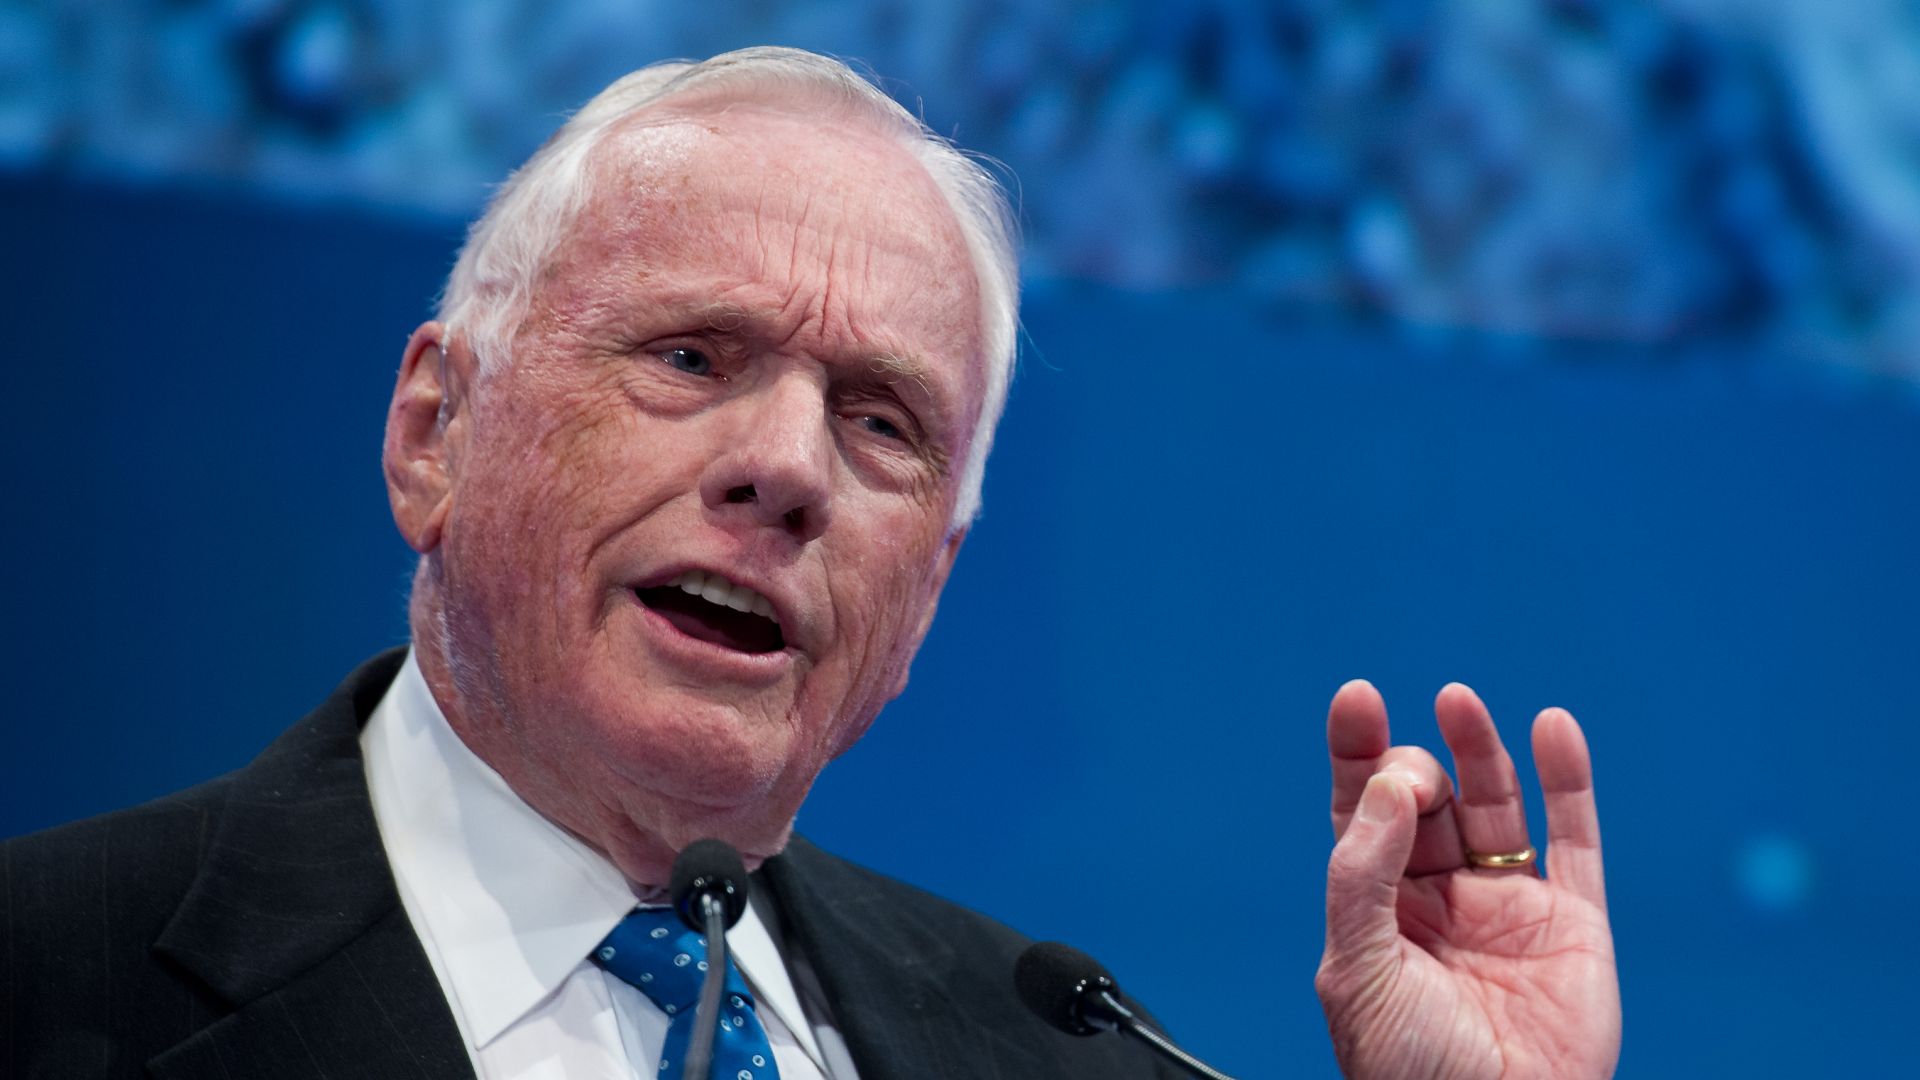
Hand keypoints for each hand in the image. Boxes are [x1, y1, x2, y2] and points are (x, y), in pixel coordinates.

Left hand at [1314, 681, 1619, 1079]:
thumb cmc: (1407, 1069)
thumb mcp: (1357, 971)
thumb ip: (1362, 877)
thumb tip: (1390, 787)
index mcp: (1378, 909)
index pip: (1362, 812)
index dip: (1358, 754)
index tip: (1356, 698)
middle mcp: (1440, 898)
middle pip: (1426, 800)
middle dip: (1414, 767)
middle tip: (1413, 774)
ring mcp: (1507, 905)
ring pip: (1493, 805)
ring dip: (1478, 748)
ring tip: (1456, 700)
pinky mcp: (1573, 921)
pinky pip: (1574, 838)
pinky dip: (1568, 780)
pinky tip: (1552, 727)